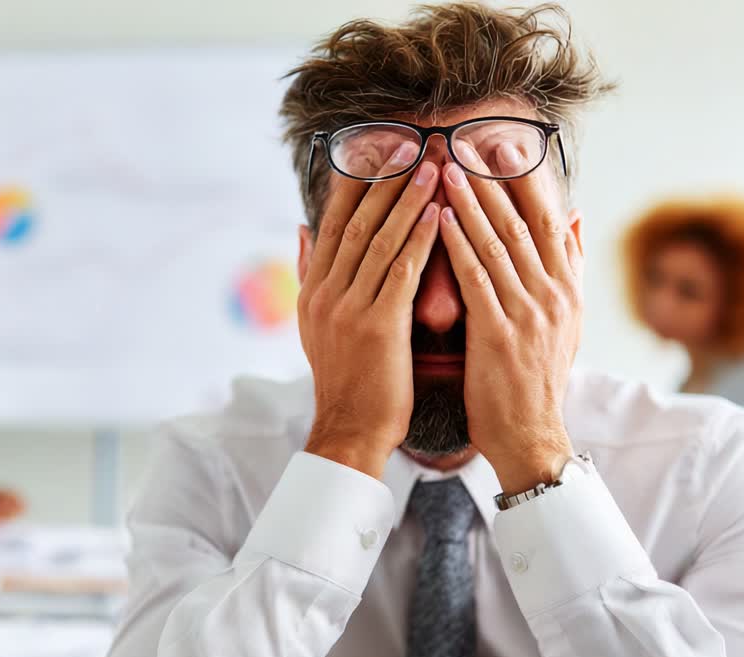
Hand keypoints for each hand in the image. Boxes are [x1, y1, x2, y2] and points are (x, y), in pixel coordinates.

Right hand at [300, 148, 441, 477]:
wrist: (350, 427)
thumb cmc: (346, 378)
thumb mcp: (315, 323)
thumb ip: (310, 273)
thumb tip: (302, 230)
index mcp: (313, 289)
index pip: (332, 222)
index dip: (354, 182)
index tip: (377, 149)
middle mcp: (325, 292)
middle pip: (356, 222)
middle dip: (385, 180)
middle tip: (411, 143)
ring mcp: (349, 308)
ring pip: (380, 240)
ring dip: (408, 200)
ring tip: (433, 166)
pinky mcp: (378, 326)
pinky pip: (402, 271)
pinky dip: (421, 239)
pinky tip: (440, 214)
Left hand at [438, 141, 580, 491]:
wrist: (530, 435)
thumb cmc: (537, 378)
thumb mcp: (566, 319)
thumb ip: (571, 266)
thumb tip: (578, 215)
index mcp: (567, 287)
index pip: (549, 219)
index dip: (527, 179)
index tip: (505, 144)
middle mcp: (553, 293)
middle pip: (523, 222)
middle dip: (495, 179)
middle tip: (469, 140)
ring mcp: (528, 312)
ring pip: (497, 243)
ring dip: (470, 202)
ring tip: (447, 168)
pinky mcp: (499, 333)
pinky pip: (475, 279)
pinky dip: (456, 245)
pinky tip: (437, 219)